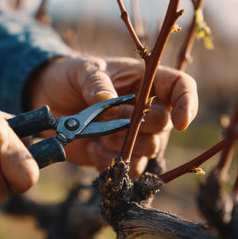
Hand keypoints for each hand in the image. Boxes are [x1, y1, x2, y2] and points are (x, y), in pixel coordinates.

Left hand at [30, 56, 197, 176]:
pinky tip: (91, 147)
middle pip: (164, 124)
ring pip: (150, 149)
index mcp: (146, 79)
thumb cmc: (71, 77)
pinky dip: (109, 162)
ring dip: (120, 143)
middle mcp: (147, 108)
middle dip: (135, 124)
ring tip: (95, 132)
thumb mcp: (81, 70)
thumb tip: (107, 98)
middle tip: (106, 117)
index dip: (188, 104)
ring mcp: (135, 134)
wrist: (49, 100)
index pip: (181, 87)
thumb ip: (95, 82)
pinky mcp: (119, 154)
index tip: (180, 123)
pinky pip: (130, 168)